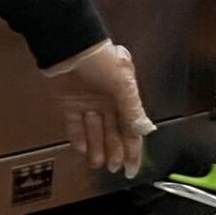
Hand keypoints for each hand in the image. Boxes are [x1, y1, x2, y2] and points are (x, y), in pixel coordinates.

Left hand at [46, 40, 153, 176]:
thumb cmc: (100, 59)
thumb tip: (145, 130)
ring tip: (97, 163)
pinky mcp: (70, 103)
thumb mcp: (122, 83)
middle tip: (113, 169)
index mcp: (125, 97)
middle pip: (114, 133)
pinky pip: (75, 125)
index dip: (133, 151)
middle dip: (114, 152)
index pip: (132, 130)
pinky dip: (79, 137)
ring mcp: (89, 103)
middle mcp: (108, 102)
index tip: (131, 169)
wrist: (70, 45)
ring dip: (97, 148)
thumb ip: (132, 109)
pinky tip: (82, 150)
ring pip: (95, 131)